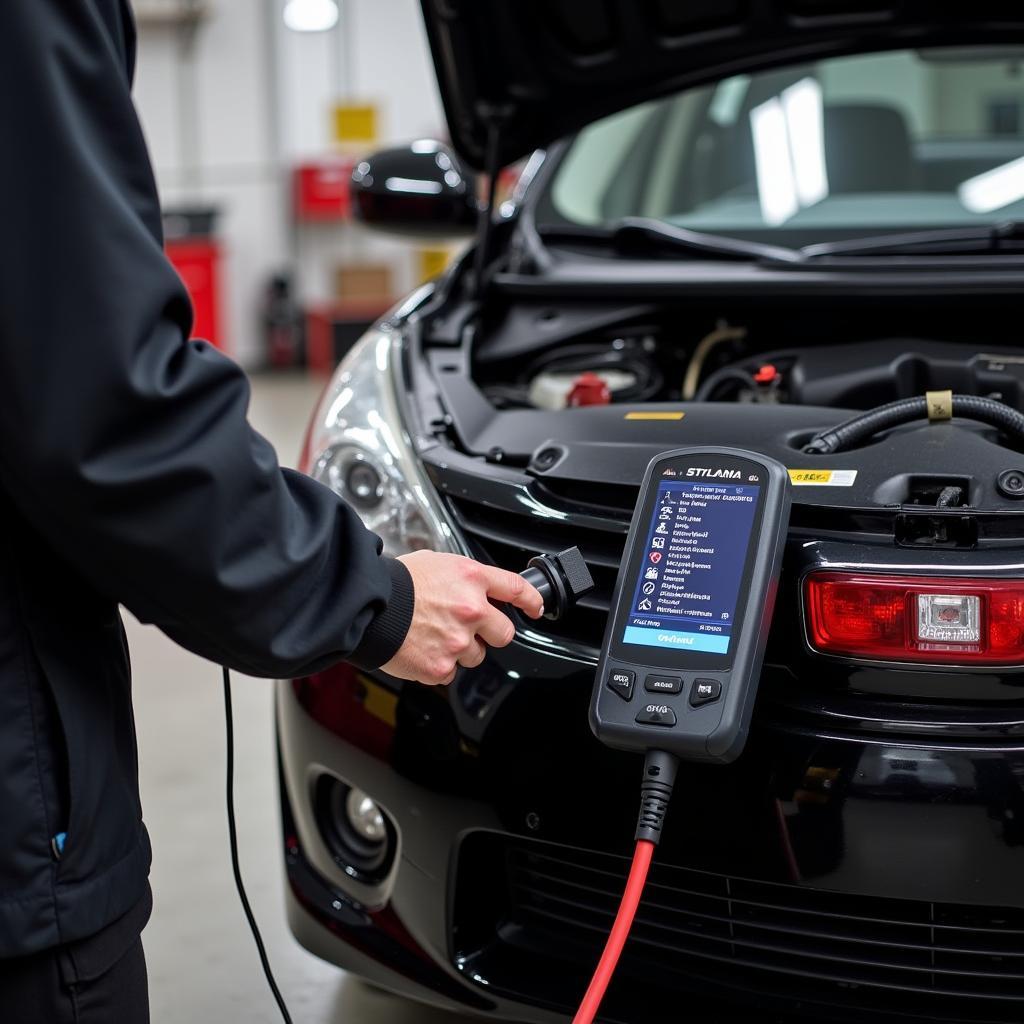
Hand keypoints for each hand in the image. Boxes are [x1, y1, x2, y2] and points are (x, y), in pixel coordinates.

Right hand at [381, 551, 543, 684]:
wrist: (368, 607)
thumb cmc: (394, 583)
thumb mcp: (434, 563)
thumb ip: (461, 578)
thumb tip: (472, 587)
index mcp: (471, 579)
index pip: (516, 588)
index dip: (531, 600)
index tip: (535, 608)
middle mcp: (471, 610)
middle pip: (504, 632)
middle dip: (491, 633)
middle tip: (468, 629)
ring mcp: (458, 641)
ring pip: (476, 656)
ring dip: (461, 650)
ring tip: (433, 636)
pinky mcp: (441, 666)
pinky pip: (450, 672)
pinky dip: (437, 665)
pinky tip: (421, 649)